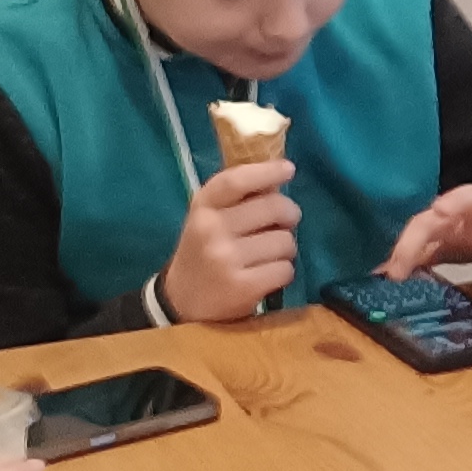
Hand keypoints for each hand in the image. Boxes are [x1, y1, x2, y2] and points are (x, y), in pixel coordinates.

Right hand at [161, 157, 298, 321]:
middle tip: (286, 222)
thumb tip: (278, 182)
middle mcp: (211, 229)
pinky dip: (283, 271)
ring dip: (285, 248)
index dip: (266, 172)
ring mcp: (227, 260)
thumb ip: (238, 199)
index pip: (236, 181)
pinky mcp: (243, 288)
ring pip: (285, 241)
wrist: (182, 301)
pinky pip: (285, 269)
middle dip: (289, 214)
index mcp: (202, 206)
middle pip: (274, 208)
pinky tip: (268, 274)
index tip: (288, 170)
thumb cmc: (203, 251)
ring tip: (270, 254)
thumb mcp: (209, 217)